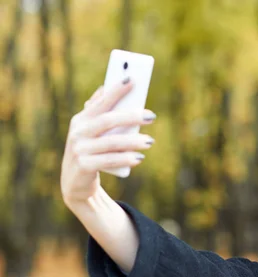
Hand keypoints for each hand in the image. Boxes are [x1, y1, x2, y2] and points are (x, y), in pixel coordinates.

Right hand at [60, 79, 155, 207]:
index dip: (115, 90)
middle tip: (151, 116)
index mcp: (81, 120)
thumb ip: (98, 112)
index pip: (100, 102)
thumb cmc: (89, 152)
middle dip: (131, 116)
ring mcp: (79, 150)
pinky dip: (125, 159)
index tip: (132, 80)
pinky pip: (109, 161)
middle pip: (107, 121)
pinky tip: (139, 158)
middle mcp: (78, 133)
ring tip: (150, 141)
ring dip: (133, 141)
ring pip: (111, 142)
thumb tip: (107, 87)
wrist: (74, 183)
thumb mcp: (90, 132)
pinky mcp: (84, 166)